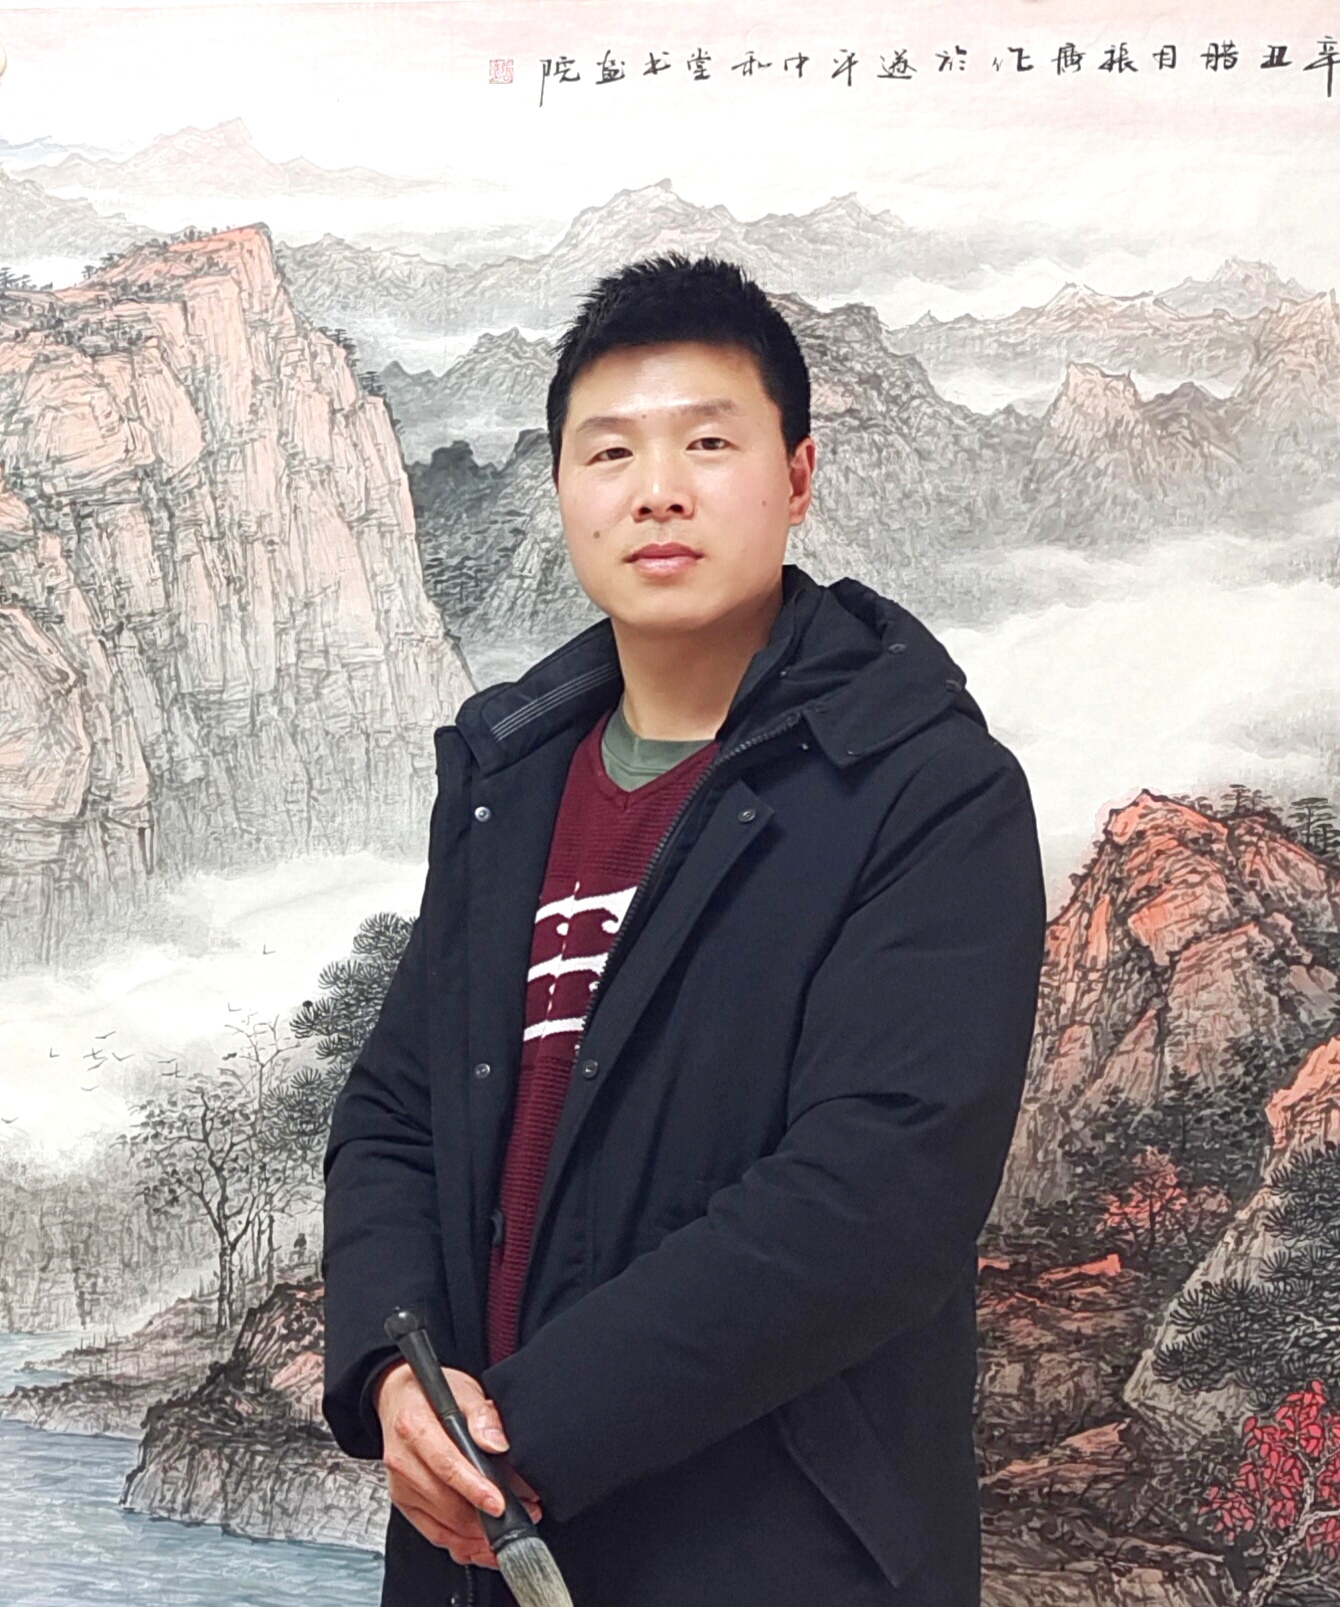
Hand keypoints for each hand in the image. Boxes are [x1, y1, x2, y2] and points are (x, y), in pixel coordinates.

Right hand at [375, 1360, 542, 1569]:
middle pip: (445, 1502)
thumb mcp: (461, 1390)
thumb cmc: (429, 1395)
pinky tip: (482, 1542)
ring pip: (441, 1524)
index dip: (473, 1488)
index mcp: (414, 1428)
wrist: (398, 1398)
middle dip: (484, 1516)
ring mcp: (400, 1486)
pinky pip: (433, 1533)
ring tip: (508, 1527)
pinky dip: (460, 1543)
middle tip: (521, 1512)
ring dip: (476, 1534)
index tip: (498, 1503)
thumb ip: (481, 1415)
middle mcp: (402, 1461)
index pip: (446, 1465)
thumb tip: (496, 1441)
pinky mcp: (404, 1503)